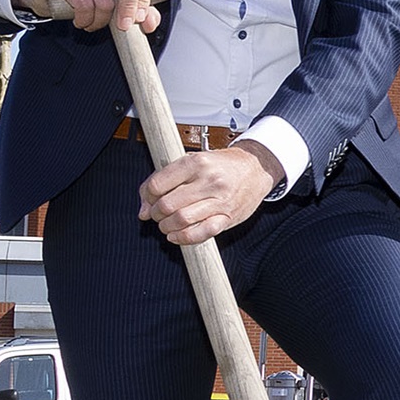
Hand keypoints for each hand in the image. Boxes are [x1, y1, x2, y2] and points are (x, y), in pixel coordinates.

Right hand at [13, 0, 163, 34]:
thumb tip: (149, 24)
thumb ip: (140, 11)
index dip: (146, 0)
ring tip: (93, 24)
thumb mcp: (117, 2)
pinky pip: (82, 3)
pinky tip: (80, 21)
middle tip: (123, 26)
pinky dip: (84, 19)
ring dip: (101, 21)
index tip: (138, 19)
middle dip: (130, 8)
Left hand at [139, 143, 286, 245]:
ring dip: (166, 227)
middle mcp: (208, 181)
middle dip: (156, 214)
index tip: (149, 200)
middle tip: (158, 214)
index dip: (147, 196)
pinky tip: (177, 235)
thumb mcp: (192, 161)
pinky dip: (184, 238)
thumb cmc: (222, 165)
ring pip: (181, 220)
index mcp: (196, 163)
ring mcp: (220, 200)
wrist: (256, 169)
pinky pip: (201, 233)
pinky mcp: (228, 217)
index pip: (157, 185)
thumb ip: (164, 180)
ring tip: (167, 224)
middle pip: (167, 205)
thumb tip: (143, 208)